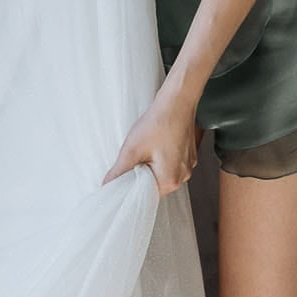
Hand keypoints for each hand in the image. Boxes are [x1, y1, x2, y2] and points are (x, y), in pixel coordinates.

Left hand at [102, 81, 199, 196]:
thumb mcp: (132, 149)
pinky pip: (171, 164)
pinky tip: (155, 143)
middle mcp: (183, 176)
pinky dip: (160, 158)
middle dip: (141, 174)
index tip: (122, 177)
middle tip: (133, 156)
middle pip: (155, 185)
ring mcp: (188, 166)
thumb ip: (118, 172)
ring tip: (146, 147)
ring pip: (162, 173)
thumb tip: (107, 186)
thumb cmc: (158, 123)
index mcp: (170, 180)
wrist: (178, 101)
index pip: (145, 195)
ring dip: (150, 165)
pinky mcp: (189, 155)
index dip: (131, 186)